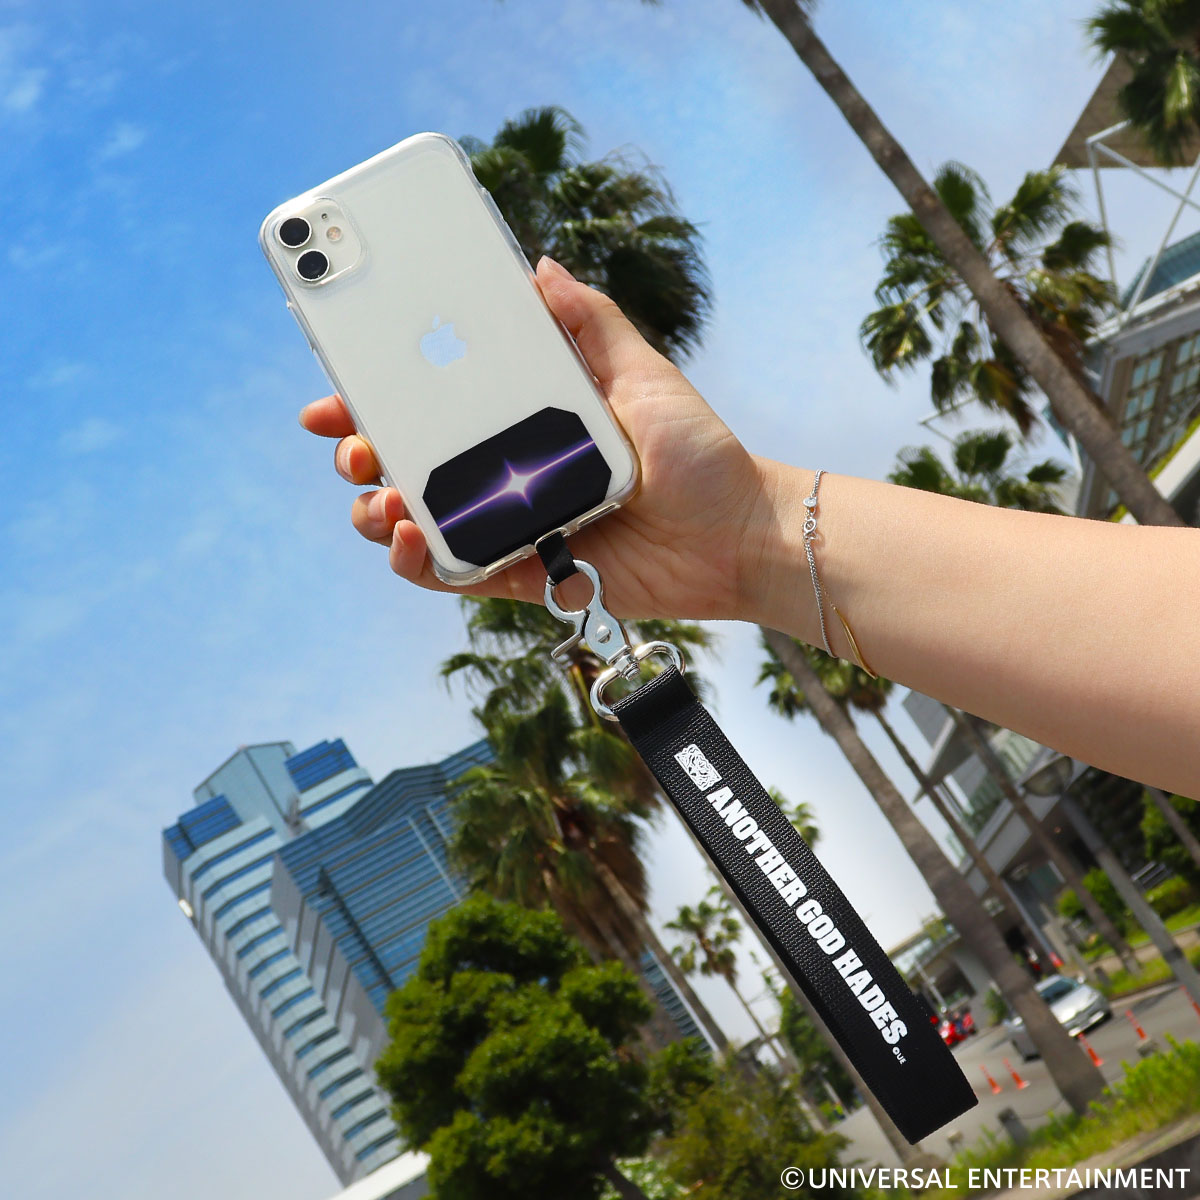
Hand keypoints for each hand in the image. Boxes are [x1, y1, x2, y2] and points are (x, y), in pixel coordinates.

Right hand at [299, 257, 772, 619]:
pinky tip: (406, 539)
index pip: (438, 405)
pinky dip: (418, 561)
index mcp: (527, 421)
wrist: (739, 535)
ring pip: (420, 520)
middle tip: (352, 446)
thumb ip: (592, 323)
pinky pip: (455, 572)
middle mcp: (509, 473)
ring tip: (380, 497)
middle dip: (363, 453)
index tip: (340, 385)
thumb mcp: (645, 373)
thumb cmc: (699, 455)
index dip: (381, 398)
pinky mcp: (525, 574)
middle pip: (413, 463)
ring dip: (379, 509)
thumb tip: (539, 266)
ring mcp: (512, 526)